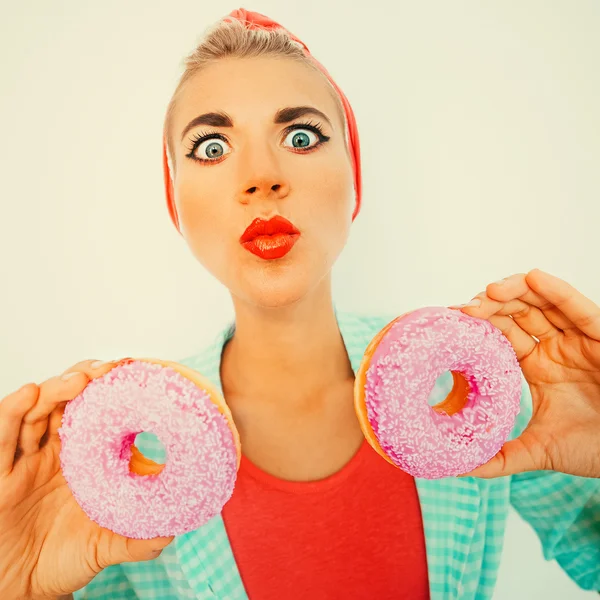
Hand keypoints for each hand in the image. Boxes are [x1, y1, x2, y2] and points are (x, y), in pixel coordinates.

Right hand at [0, 360, 173, 599]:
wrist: (25, 588)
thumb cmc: (65, 558)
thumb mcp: (106, 545)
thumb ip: (137, 540)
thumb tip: (170, 533)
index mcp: (82, 459)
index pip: (95, 414)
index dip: (110, 392)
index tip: (133, 373)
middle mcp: (54, 452)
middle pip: (65, 402)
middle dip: (85, 380)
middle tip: (108, 369)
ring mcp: (25, 460)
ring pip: (36, 412)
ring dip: (56, 389)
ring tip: (79, 379)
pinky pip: (2, 439)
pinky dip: (13, 413)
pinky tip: (29, 394)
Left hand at [451, 268, 599, 478]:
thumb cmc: (595, 449)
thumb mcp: (538, 452)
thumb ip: (500, 458)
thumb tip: (460, 468)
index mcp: (537, 365)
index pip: (503, 334)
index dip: (480, 324)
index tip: (453, 321)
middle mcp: (555, 347)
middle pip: (518, 311)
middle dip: (491, 304)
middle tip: (466, 308)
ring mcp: (579, 340)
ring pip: (545, 302)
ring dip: (516, 290)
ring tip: (489, 291)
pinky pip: (581, 310)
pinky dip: (558, 292)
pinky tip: (534, 278)